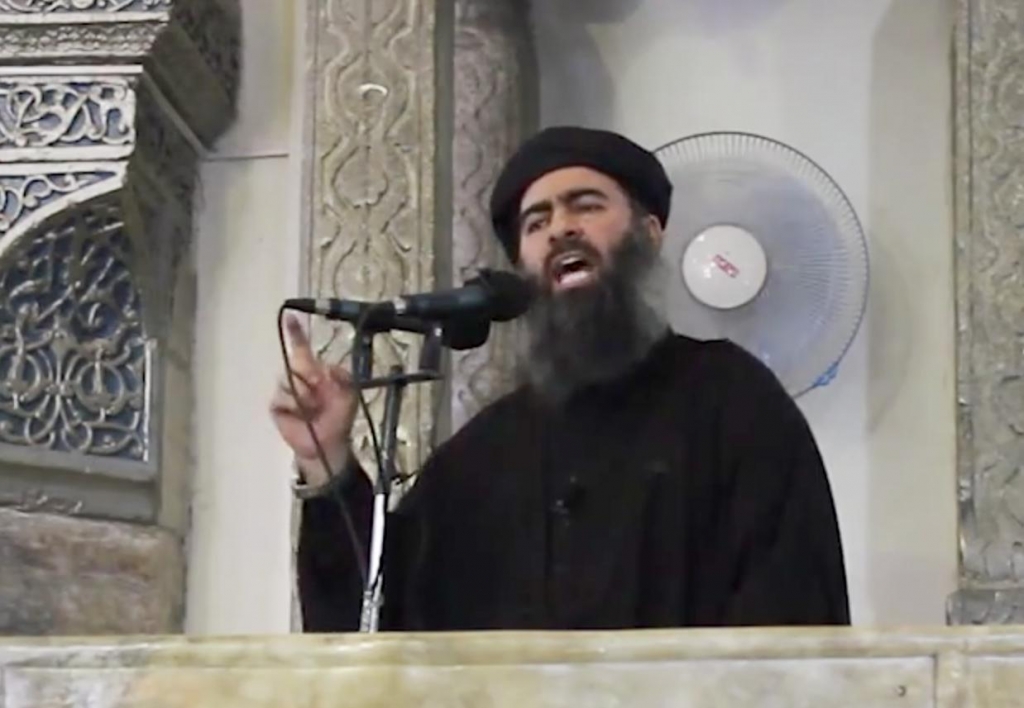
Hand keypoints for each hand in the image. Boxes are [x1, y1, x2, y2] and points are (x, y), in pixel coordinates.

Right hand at [270, 314, 357, 486]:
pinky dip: (294, 406)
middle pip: (296, 363)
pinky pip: (282, 398)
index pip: (303, 348)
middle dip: (310, 376)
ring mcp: (286, 390)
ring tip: (313, 409)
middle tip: (321, 390)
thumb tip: (324, 368)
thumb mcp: (348, 394)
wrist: (326, 444)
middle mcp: (298, 376)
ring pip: (288, 380)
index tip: (290, 316)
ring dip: (304, 395)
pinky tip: (302, 416)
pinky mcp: (276, 405)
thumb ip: (340, 377)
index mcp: (316, 371)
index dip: (296, 333)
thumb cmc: (338, 417)